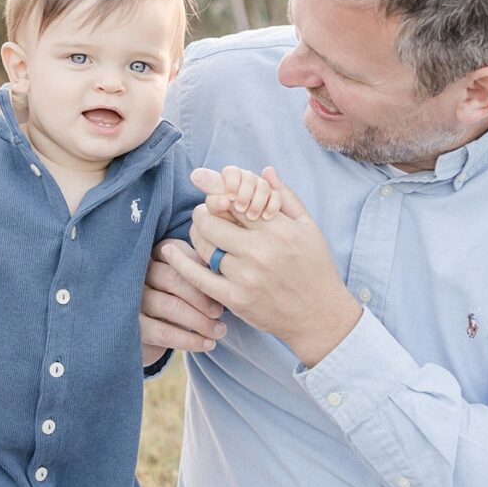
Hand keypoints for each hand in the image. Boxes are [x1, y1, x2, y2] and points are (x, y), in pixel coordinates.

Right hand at [139, 241, 226, 366]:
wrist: (142, 333)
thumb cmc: (169, 299)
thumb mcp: (178, 282)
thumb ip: (195, 271)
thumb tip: (220, 271)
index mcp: (149, 255)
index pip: (176, 250)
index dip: (200, 265)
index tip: (220, 281)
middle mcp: (135, 274)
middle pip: (172, 278)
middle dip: (201, 296)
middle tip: (220, 311)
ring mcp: (130, 300)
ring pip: (170, 307)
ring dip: (200, 321)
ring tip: (220, 330)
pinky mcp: (131, 326)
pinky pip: (164, 333)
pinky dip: (189, 340)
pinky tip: (207, 344)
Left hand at [184, 168, 360, 367]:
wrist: (319, 316)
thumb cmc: (315, 268)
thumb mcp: (309, 228)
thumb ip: (285, 198)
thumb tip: (265, 170)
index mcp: (278, 229)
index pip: (236, 200)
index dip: (217, 190)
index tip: (205, 183)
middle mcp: (260, 251)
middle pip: (213, 220)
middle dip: (204, 212)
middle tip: (204, 212)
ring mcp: (246, 276)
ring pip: (205, 246)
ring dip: (197, 235)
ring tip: (200, 231)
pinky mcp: (236, 299)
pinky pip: (199, 277)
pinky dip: (180, 263)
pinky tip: (168, 251)